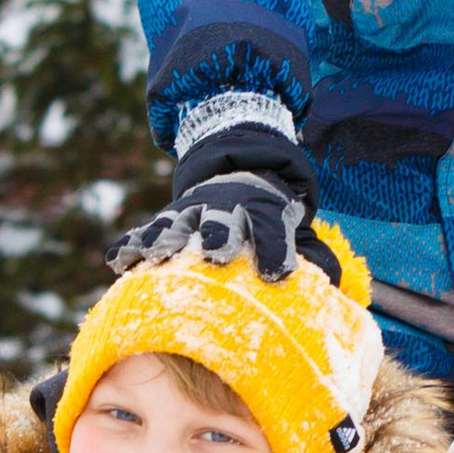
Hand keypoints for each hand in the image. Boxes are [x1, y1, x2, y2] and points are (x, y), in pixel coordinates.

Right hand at [105, 174, 342, 286]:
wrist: (235, 170)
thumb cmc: (267, 214)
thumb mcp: (292, 225)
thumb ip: (314, 254)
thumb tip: (336, 283)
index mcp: (261, 212)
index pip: (271, 229)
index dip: (276, 250)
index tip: (278, 273)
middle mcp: (224, 209)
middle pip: (221, 222)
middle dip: (219, 236)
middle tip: (218, 256)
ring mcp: (190, 212)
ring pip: (177, 225)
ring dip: (167, 241)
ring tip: (156, 259)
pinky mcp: (165, 219)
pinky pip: (144, 233)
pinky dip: (130, 246)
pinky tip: (117, 263)